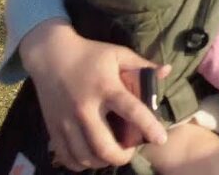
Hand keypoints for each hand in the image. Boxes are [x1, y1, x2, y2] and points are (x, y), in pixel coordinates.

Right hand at [20, 20, 167, 170]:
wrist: (50, 55)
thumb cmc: (90, 54)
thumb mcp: (118, 54)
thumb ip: (143, 65)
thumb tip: (168, 71)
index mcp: (107, 88)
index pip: (132, 111)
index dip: (149, 127)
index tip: (161, 140)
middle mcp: (85, 108)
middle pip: (103, 146)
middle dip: (122, 156)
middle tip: (131, 152)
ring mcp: (66, 121)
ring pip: (84, 156)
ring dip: (102, 162)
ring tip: (113, 155)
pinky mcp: (52, 128)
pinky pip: (66, 156)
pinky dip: (80, 164)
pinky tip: (91, 158)